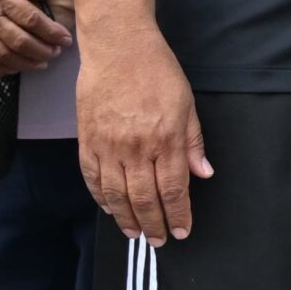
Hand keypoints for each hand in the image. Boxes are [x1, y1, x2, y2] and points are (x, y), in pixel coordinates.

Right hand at [77, 26, 211, 243]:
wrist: (118, 48)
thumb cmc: (158, 72)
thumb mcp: (187, 104)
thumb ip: (193, 142)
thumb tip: (203, 174)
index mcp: (166, 138)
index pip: (174, 188)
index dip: (178, 213)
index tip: (181, 231)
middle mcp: (136, 147)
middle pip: (144, 198)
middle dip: (153, 224)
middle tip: (158, 240)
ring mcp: (108, 146)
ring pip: (116, 194)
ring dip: (126, 218)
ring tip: (136, 233)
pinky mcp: (87, 140)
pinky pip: (92, 178)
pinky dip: (101, 198)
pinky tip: (110, 208)